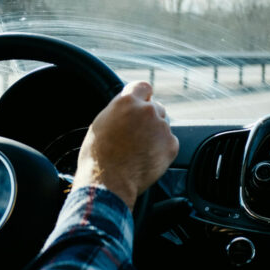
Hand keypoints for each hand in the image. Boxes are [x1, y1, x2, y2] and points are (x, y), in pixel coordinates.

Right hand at [72, 81, 178, 210]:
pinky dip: (161, 149)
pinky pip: (169, 142)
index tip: (141, 104)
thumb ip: (118, 110)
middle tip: (136, 135)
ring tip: (138, 150)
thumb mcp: (100, 123)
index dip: (142, 96)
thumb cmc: (98, 156)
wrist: (108, 182)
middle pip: (155, 107)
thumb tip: (127, 106)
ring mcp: (161, 128)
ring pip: (163, 125)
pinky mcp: (171, 145)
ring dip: (155, 133)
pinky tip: (146, 157)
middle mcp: (147, 110)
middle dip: (148, 118)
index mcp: (127, 101)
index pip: (143, 87)